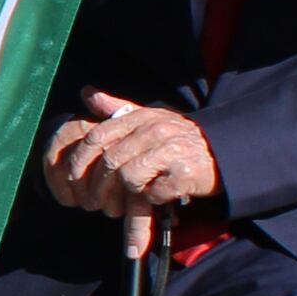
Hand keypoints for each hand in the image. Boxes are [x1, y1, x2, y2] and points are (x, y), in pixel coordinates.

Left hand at [40, 91, 220, 254]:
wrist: (224, 152)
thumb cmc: (179, 140)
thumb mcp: (148, 118)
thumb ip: (117, 109)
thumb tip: (86, 93)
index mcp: (141, 117)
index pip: (98, 136)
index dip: (79, 160)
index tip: (72, 178)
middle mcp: (154, 130)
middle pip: (111, 161)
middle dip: (99, 186)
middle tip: (97, 203)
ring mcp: (171, 151)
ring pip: (129, 177)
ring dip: (130, 192)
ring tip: (139, 193)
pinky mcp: (184, 174)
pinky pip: (153, 193)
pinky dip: (153, 199)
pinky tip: (162, 194)